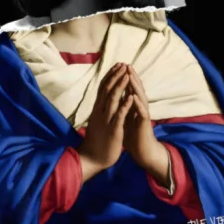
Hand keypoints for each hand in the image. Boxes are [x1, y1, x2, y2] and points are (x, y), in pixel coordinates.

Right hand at [78, 64, 135, 183]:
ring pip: (113, 99)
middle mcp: (100, 112)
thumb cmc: (96, 140)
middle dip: (116, 76)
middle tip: (123, 64)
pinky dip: (125, 105)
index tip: (117, 65)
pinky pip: (119, 115)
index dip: (110, 76)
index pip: (103, 89)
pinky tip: (131, 97)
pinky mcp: (113, 129)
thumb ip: (100, 110)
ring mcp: (106, 120)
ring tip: (127, 74)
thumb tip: (102, 99)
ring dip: (120, 86)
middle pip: (107, 90)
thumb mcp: (97, 121)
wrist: (92, 159)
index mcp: (97, 110)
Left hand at [121, 65, 169, 186]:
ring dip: (135, 86)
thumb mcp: (124, 118)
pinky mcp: (144, 124)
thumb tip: (115, 98)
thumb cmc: (133, 136)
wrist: (143, 152)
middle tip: (126, 64)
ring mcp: (142, 115)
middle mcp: (139, 108)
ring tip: (130, 75)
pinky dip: (137, 103)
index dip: (124, 79)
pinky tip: (133, 96)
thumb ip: (122, 108)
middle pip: (136, 90)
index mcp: (133, 107)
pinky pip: (141, 112)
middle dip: (131, 77)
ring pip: (140, 97)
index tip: (118, 67)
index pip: (129, 89)